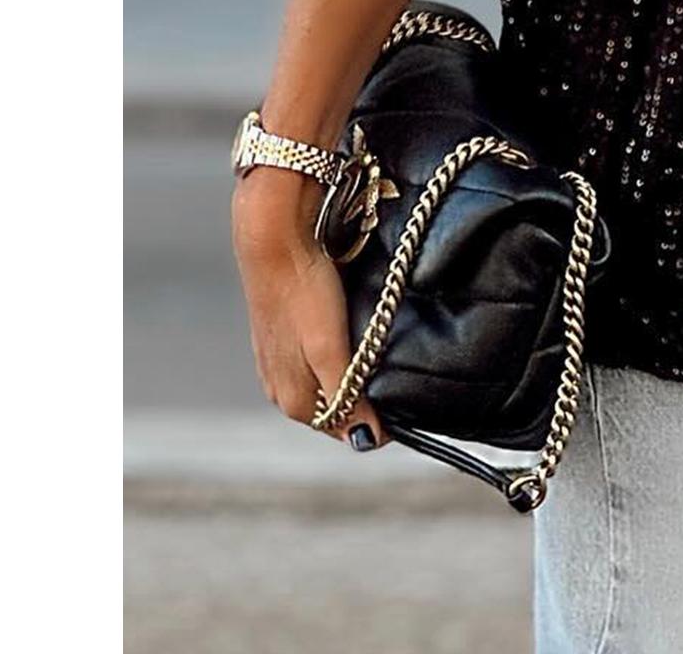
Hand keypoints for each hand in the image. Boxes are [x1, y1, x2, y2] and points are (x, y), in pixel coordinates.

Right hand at [232, 173, 385, 451]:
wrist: (274, 241)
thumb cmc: (305, 293)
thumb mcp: (330, 349)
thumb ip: (345, 396)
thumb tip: (365, 441)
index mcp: (294, 401)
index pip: (345, 428)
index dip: (378, 422)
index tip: (408, 406)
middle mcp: (280, 389)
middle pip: (335, 409)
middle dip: (365, 403)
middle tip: (400, 382)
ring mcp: (278, 363)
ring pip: (326, 385)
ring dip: (352, 380)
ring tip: (381, 360)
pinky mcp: (281, 338)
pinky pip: (316, 362)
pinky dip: (338, 359)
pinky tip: (352, 340)